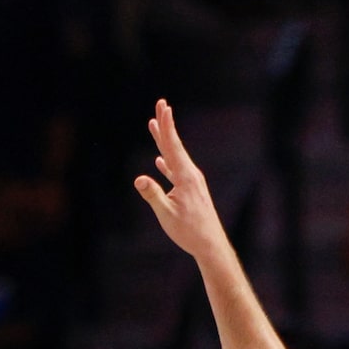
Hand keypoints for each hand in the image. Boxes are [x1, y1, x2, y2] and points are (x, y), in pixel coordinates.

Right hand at [133, 99, 228, 261]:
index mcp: (185, 177)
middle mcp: (190, 174)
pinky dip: (167, 163)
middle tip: (161, 104)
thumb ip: (153, 195)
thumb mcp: (167, 215)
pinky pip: (176, 171)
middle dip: (166, 125)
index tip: (163, 107)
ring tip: (155, 127)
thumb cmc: (188, 231)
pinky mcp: (190, 190)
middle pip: (174, 145)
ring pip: (174, 156)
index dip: (166, 126)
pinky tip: (160, 160)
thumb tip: (139, 179)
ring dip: (164, 142)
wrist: (210, 243)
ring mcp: (191, 181)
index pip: (172, 146)